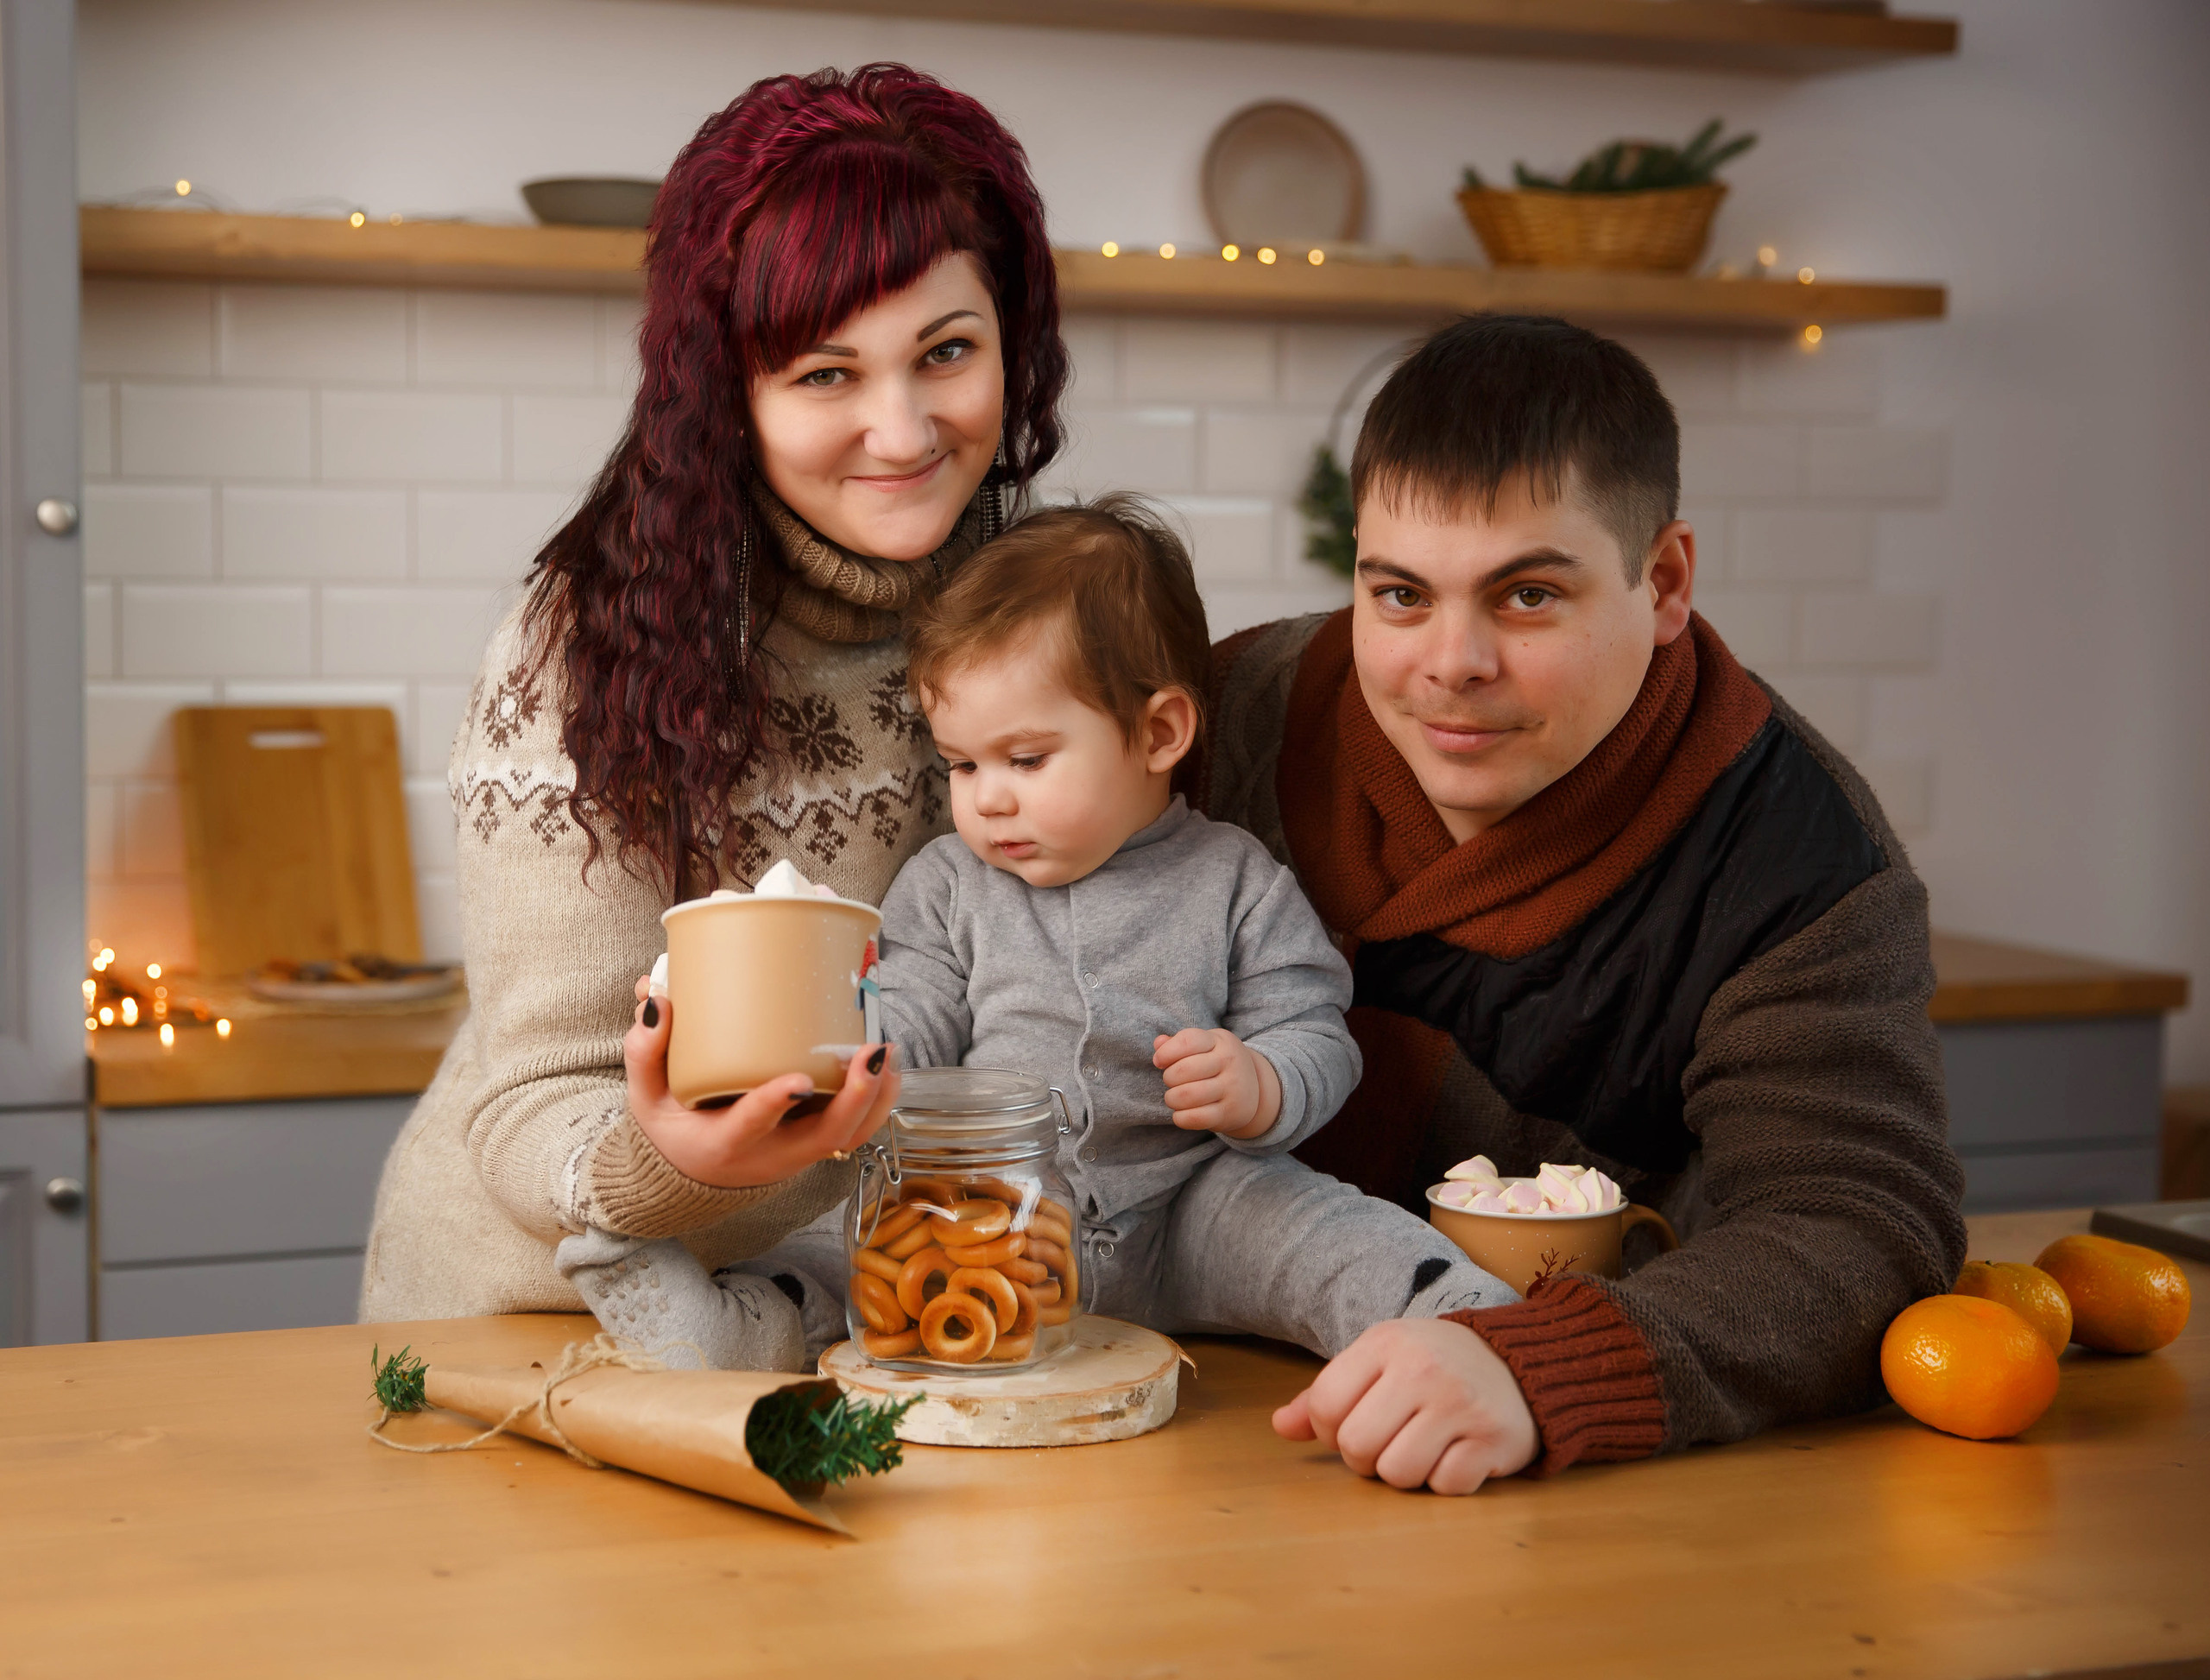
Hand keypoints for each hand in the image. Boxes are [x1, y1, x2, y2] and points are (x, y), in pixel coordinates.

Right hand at [622, 974, 897, 1187]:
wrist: (694, 1175)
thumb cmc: (673, 1128)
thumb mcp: (647, 1099)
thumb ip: (645, 1051)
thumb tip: (656, 998)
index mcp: (724, 1143)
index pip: (752, 1125)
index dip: (775, 1103)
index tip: (800, 1078)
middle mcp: (771, 1155)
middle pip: (826, 1136)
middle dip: (856, 1097)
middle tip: (871, 1052)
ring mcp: (800, 1153)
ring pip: (852, 1135)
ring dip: (877, 1096)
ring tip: (888, 1049)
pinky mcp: (816, 1143)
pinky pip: (856, 1129)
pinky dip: (877, 1100)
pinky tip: (888, 1063)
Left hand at [1152, 1027, 1280, 1139]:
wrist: (1255, 1088)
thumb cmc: (1218, 1063)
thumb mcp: (1205, 1046)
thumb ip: (1179, 1043)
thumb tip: (1159, 1044)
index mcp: (1220, 1041)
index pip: (1188, 1041)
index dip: (1166, 1052)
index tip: (1159, 1061)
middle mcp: (1229, 1062)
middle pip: (1183, 1070)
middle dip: (1168, 1078)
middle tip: (1172, 1081)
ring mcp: (1232, 1088)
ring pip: (1186, 1095)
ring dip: (1172, 1099)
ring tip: (1174, 1098)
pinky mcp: (1230, 1112)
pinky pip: (1196, 1118)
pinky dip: (1181, 1118)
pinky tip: (1181, 1113)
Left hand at [1272, 1318, 1538, 1494]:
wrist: (1520, 1361)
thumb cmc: (1434, 1366)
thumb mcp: (1379, 1362)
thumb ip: (1325, 1394)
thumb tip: (1279, 1426)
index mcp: (1385, 1342)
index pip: (1325, 1406)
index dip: (1329, 1429)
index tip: (1354, 1422)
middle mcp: (1422, 1369)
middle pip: (1356, 1446)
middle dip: (1365, 1458)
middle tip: (1389, 1440)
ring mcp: (1460, 1404)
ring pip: (1398, 1473)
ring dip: (1405, 1473)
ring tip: (1422, 1447)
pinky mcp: (1494, 1439)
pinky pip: (1445, 1486)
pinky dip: (1446, 1480)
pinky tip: (1457, 1453)